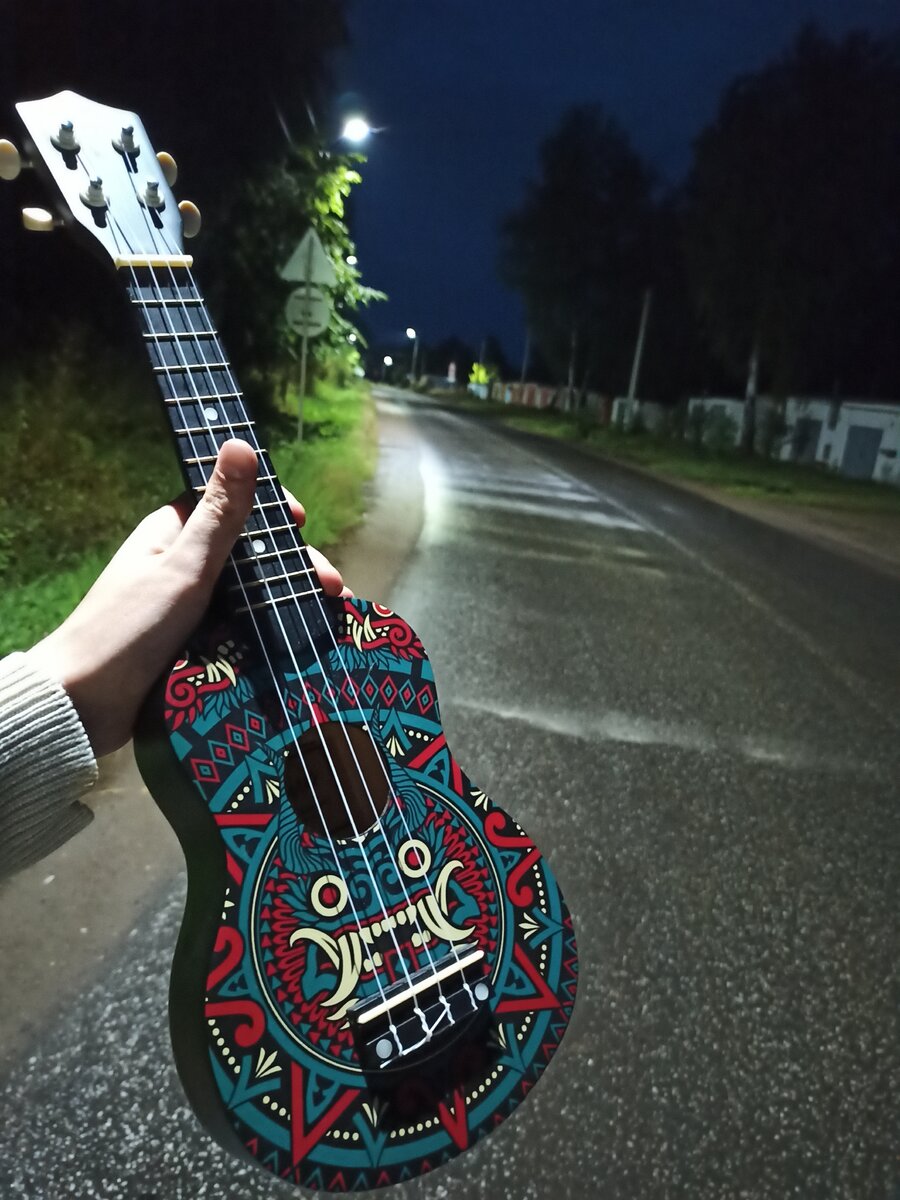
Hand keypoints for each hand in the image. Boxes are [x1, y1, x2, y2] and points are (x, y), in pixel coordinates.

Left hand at [29, 440, 348, 756]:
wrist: (83, 705)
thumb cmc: (129, 627)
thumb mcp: (184, 567)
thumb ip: (220, 512)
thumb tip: (241, 443)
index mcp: (174, 532)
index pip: (232, 504)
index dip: (272, 510)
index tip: (304, 523)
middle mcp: (182, 564)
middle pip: (251, 553)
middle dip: (294, 566)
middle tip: (332, 588)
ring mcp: (188, 607)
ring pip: (251, 594)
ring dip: (289, 602)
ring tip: (329, 619)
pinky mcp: (194, 645)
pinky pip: (241, 631)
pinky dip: (271, 633)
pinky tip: (304, 645)